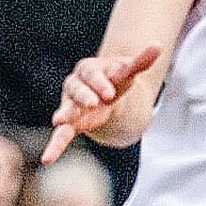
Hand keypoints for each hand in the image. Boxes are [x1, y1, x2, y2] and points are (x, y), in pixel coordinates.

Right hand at [41, 45, 160, 164]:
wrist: (104, 92)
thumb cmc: (115, 80)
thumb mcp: (127, 71)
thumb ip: (141, 61)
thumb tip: (158, 46)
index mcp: (88, 71)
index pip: (91, 74)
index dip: (99, 83)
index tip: (109, 93)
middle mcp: (75, 86)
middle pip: (77, 89)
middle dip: (84, 95)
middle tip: (94, 102)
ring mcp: (70, 106)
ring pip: (66, 109)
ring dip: (64, 114)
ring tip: (59, 120)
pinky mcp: (70, 124)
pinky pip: (60, 135)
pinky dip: (54, 147)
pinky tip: (47, 159)